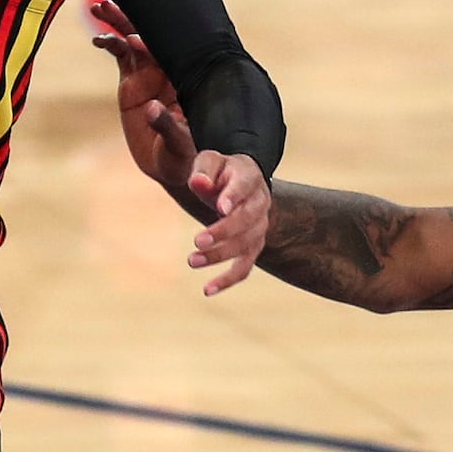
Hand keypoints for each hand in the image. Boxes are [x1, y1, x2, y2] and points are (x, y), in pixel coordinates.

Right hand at [89, 3, 196, 202]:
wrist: (174, 167)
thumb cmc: (189, 154)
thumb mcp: (182, 143)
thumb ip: (168, 125)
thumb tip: (151, 108)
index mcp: (185, 76)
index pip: (170, 49)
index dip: (152, 39)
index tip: (136, 38)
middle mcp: (167, 69)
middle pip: (149, 34)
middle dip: (131, 17)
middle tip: (111, 2)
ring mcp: (148, 74)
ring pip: (132, 39)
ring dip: (118, 23)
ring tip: (100, 7)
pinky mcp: (132, 84)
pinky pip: (120, 56)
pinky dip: (110, 44)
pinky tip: (98, 39)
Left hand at [184, 148, 269, 292]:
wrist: (240, 181)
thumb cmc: (220, 171)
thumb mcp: (209, 161)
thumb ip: (203, 171)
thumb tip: (197, 183)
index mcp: (249, 178)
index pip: (244, 187)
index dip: (233, 197)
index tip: (221, 207)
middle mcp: (260, 204)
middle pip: (246, 220)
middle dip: (223, 232)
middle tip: (198, 241)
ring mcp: (259, 227)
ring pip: (246, 245)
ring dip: (220, 255)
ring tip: (192, 261)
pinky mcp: (253, 246)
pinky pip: (245, 266)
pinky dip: (228, 279)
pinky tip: (208, 290)